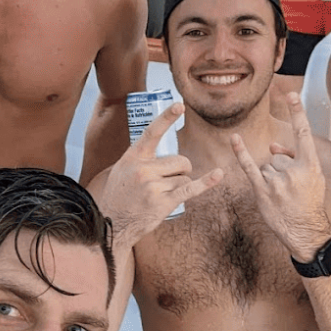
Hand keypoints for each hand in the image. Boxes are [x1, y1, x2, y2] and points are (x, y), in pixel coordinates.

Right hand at [96, 102, 221, 249]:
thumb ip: (141, 158)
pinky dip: (206, 182)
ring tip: (162, 195)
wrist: (112, 224)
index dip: (166, 118)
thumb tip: (162, 145)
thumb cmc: (119, 195)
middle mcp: (143, 170)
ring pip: (184, 178)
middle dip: (181, 170)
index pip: (152, 133)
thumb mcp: (122, 170)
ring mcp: (153, 186)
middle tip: (168, 182)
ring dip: (180, 186)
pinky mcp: (163, 203)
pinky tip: (218, 174)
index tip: (180, 105)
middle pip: (180, 160)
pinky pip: (190, 189)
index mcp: (133, 157)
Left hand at [231, 92, 330, 260]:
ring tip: (281, 197)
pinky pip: (249, 167)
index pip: (303, 134)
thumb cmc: (310, 202)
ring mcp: (277, 182)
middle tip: (290, 191)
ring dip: (270, 179)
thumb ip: (295, 158)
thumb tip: (273, 146)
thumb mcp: (314, 178)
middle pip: (277, 156)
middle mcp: (293, 172)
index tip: (291, 94)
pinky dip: (241, 152)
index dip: (297, 112)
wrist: (305, 231)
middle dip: (281, 170)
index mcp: (311, 166)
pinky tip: (234, 139)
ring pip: (266, 166)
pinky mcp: (262, 191)